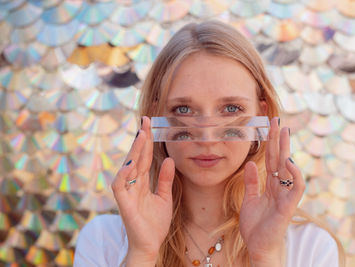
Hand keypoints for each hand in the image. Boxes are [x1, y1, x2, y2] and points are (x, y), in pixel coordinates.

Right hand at [111, 116, 174, 259]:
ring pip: (127, 167)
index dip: (147, 141)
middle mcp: (133, 184)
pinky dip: (124, 173)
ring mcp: (126, 193)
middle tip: (145, 121)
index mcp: (142, 182)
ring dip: (134, 151)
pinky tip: (131, 162)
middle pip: (135, 157)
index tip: (150, 124)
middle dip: (140, 139)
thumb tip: (168, 159)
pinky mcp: (123, 204)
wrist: (150, 245)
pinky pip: (119, 186)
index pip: (144, 157)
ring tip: (141, 135)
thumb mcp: (164, 197)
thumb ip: (164, 179)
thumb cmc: (155, 223)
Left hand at [239, 117, 304, 263]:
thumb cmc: (256, 226)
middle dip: (278, 140)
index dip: (270, 143)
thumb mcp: (249, 200)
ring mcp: (285, 196)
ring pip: (288, 168)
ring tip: (284, 132)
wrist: (258, 248)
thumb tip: (250, 163)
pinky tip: (288, 161)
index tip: (269, 126)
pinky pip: (295, 188)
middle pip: (279, 159)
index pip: (271, 159)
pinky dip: (294, 175)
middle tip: (277, 120)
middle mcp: (280, 187)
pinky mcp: (288, 207)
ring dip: (286, 150)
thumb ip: (251, 182)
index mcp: (270, 185)